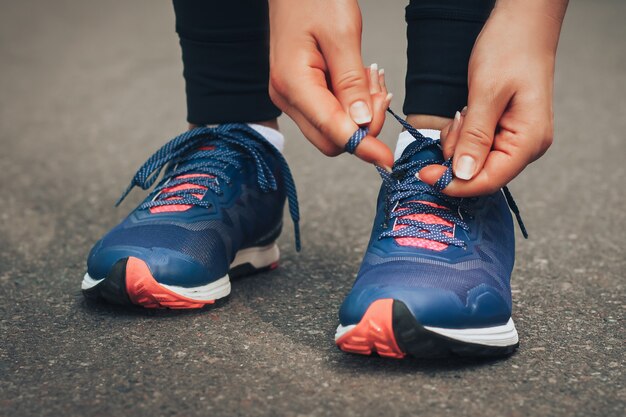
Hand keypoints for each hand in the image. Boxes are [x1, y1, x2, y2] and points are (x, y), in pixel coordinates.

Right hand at [268, 0, 393, 167]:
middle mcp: (286, 97)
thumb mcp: (342, 35)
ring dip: (359, 114)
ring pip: (331, 129)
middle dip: (363, 126)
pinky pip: (328, 114)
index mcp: (292, 83)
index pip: (332, 131)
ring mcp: (290, 97)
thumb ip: (351, 83)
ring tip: (369, 77)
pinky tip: (358, 79)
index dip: (362, 146)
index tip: (387, 159)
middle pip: (330, 140)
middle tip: (379, 93)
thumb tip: (362, 125)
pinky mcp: (299, 93)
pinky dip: (350, 105)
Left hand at [419, 1, 567, 196]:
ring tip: (464, 112)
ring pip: (475, 160)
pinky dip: (463, 135)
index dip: (454, 184)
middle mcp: (527, 146)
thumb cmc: (510, 49)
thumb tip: (463, 175)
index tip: (424, 175)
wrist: (523, 23)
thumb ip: (474, 136)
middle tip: (455, 122)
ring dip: (458, 142)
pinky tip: (466, 113)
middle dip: (456, 156)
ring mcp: (517, 139)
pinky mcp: (504, 131)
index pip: (489, 180)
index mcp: (529, 140)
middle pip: (481, 173)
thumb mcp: (486, 92)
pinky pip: (476, 146)